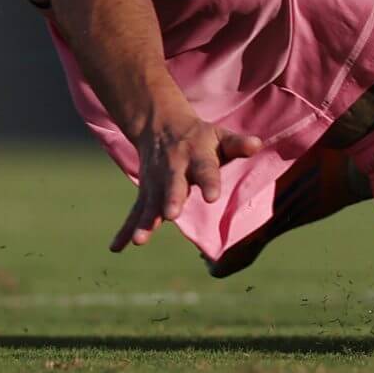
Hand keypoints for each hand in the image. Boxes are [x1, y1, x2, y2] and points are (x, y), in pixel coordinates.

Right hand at [113, 108, 265, 252]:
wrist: (160, 124)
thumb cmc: (200, 136)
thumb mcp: (219, 135)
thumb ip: (237, 144)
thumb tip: (257, 144)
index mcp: (197, 155)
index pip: (205, 169)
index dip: (209, 182)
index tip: (212, 198)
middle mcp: (174, 169)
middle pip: (173, 185)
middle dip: (171, 199)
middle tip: (171, 215)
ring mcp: (156, 182)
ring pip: (150, 202)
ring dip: (145, 221)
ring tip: (140, 241)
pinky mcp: (145, 192)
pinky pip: (135, 212)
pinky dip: (125, 229)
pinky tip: (116, 248)